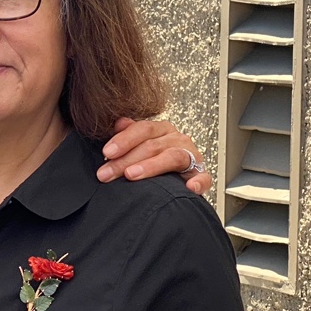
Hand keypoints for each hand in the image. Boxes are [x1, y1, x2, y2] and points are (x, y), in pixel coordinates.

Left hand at [98, 117, 212, 194]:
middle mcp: (177, 139)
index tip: (107, 152)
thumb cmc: (155, 159)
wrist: (179, 179)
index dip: (124, 140)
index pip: (143, 129)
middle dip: (126, 160)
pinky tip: (189, 187)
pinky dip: (198, 181)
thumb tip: (119, 123)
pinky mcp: (201, 175)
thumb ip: (129, 133)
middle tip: (107, 173)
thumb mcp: (140, 144)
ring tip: (132, 175)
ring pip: (172, 157)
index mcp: (161, 130)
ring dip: (151, 166)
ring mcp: (191, 156)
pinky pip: (203, 177)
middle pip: (152, 145)